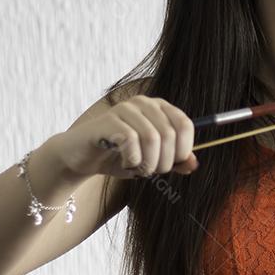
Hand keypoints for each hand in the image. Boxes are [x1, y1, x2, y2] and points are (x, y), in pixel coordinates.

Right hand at [52, 95, 198, 178]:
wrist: (81, 158)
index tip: (170, 166)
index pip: (185, 125)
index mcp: (159, 108)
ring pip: (152, 138)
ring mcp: (125, 109)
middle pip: (169, 134)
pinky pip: (130, 141)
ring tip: (138, 169)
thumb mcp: (152, 161)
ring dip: (148, 163)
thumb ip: (175, 161)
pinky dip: (131, 160)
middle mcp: (144, 103)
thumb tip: (194, 164)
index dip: (183, 151)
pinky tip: (124, 164)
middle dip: (164, 162)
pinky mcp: (108, 120)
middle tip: (150, 172)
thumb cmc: (119, 157)